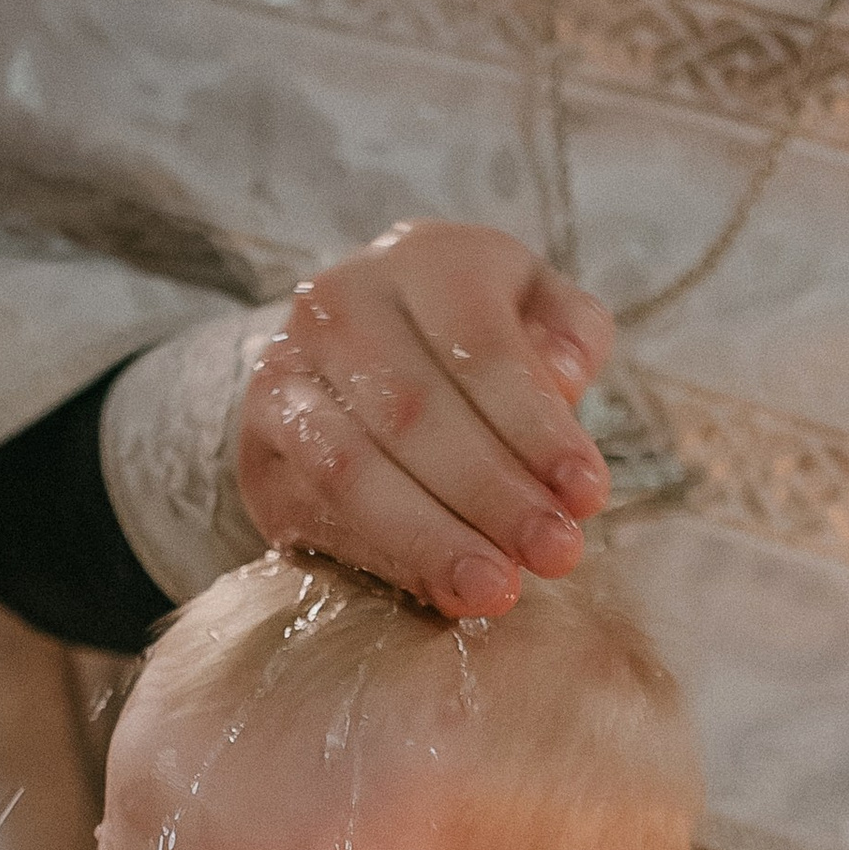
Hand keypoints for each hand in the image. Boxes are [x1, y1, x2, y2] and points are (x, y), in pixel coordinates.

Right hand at [236, 221, 614, 618]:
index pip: (480, 347)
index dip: (536, 427)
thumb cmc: (475, 335)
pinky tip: (443, 589)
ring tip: (496, 589)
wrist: (366, 348)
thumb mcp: (537, 310)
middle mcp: (337, 304)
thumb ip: (568, 336)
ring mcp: (282, 375)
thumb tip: (561, 379)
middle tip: (556, 554)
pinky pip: (318, 511)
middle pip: (414, 410)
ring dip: (431, 537)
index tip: (589, 494)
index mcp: (420, 259)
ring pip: (351, 467)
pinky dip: (385, 556)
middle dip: (493, 494)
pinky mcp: (259, 451)